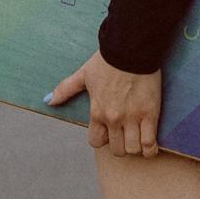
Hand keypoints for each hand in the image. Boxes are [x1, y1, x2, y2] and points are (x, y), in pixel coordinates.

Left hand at [47, 51, 162, 157]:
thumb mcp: (83, 74)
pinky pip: (149, 143)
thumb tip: (48, 100)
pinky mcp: (150, 114)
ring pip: (133, 149)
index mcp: (97, 112)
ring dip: (136, 147)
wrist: (130, 49)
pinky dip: (150, 148)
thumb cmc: (107, 60)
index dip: (103, 139)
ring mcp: (132, 118)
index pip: (96, 142)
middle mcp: (113, 118)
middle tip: (126, 135)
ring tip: (139, 138)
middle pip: (117, 150)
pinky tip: (150, 143)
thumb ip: (65, 89)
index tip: (110, 131)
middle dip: (121, 145)